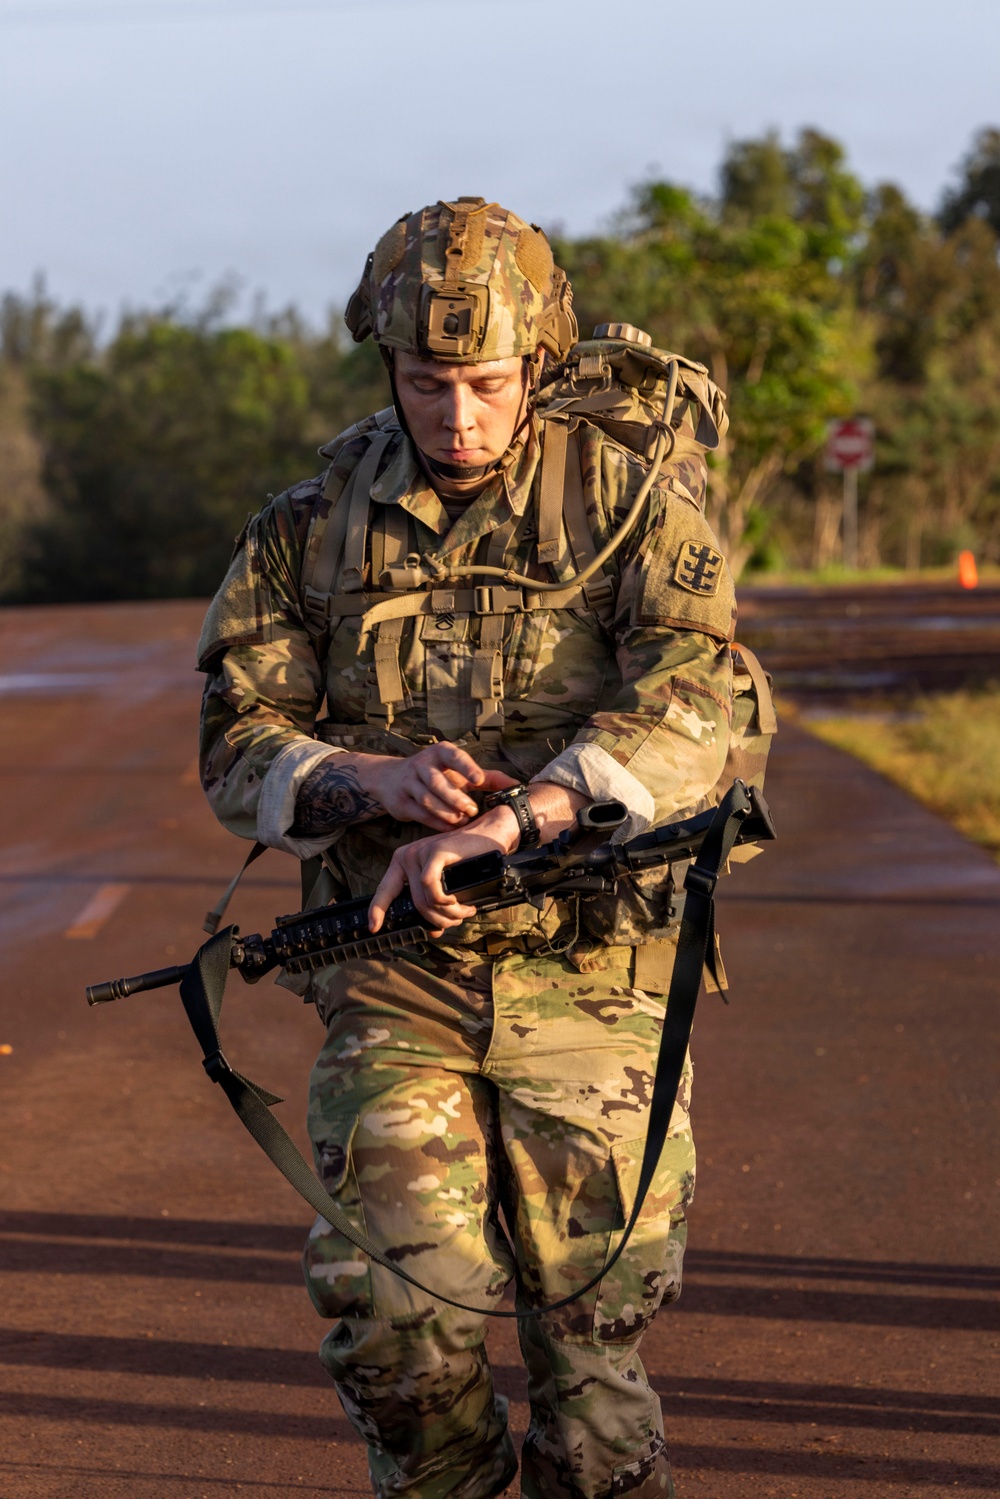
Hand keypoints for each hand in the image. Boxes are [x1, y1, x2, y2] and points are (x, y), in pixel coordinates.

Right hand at [355, 743, 516, 830]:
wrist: (392, 778)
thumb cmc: (436, 774)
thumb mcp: (459, 771)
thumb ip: (488, 778)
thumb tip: (517, 786)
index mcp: (440, 752)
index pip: (454, 756)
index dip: (466, 768)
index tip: (478, 780)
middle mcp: (422, 764)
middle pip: (438, 782)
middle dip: (456, 799)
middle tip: (471, 811)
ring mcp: (408, 782)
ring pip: (428, 800)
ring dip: (447, 813)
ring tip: (461, 821)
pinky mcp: (400, 802)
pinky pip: (420, 814)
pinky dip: (437, 823)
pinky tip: (450, 828)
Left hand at [368, 809, 519, 934]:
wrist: (489, 836)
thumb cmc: (468, 860)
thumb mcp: (446, 883)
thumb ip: (435, 903)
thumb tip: (433, 931)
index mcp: (404, 863)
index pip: (385, 890)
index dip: (377, 911)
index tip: (373, 928)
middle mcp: (407, 857)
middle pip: (415, 903)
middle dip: (438, 920)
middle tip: (456, 921)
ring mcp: (419, 853)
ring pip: (425, 899)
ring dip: (447, 914)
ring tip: (464, 912)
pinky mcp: (434, 852)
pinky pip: (430, 886)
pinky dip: (445, 900)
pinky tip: (457, 903)